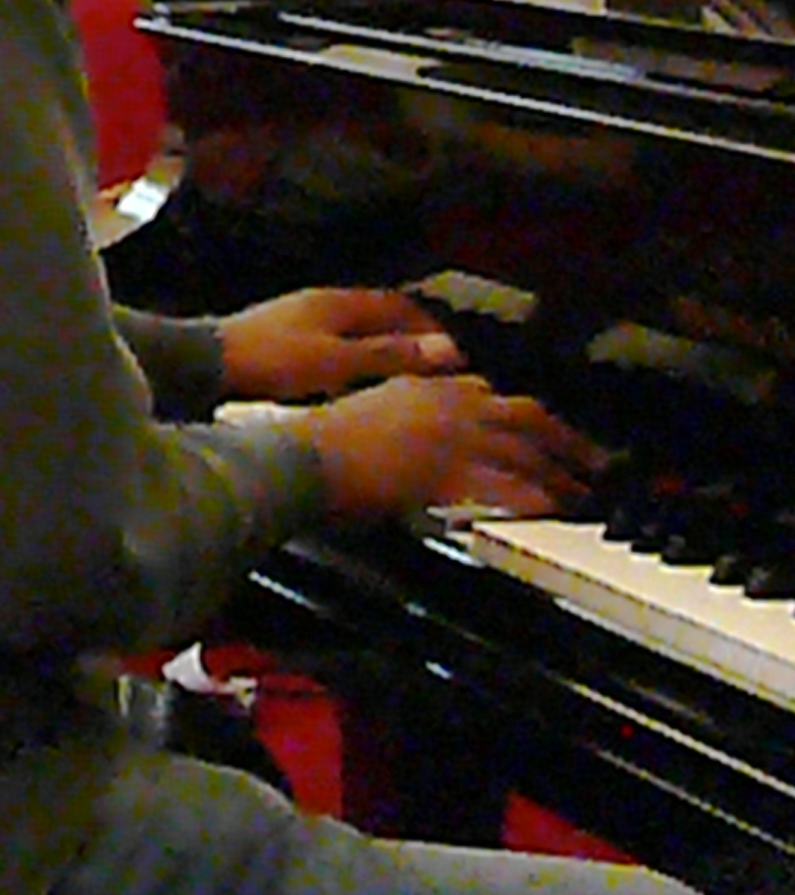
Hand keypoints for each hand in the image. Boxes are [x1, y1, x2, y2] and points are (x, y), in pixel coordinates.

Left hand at [216, 286, 464, 400]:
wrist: (205, 365)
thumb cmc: (271, 360)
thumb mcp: (338, 360)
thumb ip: (389, 353)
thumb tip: (446, 348)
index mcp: (337, 302)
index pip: (398, 304)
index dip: (429, 325)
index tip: (454, 349)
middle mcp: (319, 304)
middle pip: (376, 314)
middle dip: (408, 335)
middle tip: (435, 363)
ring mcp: (297, 319)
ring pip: (353, 329)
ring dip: (379, 346)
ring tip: (402, 373)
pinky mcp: (280, 339)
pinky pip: (331, 343)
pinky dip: (352, 357)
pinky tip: (352, 380)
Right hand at [298, 372, 603, 525]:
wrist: (297, 457)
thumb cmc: (319, 442)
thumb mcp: (368, 409)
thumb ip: (405, 411)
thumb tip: (429, 426)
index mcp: (423, 384)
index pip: (492, 394)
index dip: (528, 416)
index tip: (549, 431)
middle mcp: (446, 403)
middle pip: (526, 417)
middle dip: (568, 440)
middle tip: (599, 461)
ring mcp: (450, 437)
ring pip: (525, 452)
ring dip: (562, 473)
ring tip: (586, 493)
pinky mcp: (447, 473)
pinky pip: (505, 486)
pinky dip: (534, 497)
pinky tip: (553, 510)